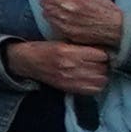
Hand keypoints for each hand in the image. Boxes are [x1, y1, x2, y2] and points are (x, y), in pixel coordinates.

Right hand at [1, 36, 119, 94]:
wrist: (26, 62)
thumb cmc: (44, 49)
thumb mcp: (61, 41)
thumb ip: (80, 46)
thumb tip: (102, 49)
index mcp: (68, 51)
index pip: (100, 55)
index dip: (103, 54)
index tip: (101, 53)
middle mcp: (70, 66)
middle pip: (102, 68)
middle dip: (104, 65)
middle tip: (100, 62)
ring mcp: (70, 79)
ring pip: (101, 80)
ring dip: (102, 75)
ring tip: (98, 71)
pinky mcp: (68, 88)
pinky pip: (93, 90)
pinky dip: (97, 85)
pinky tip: (93, 80)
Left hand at [30, 0, 130, 55]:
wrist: (116, 30)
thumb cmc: (107, 10)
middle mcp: (65, 10)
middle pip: (43, 1)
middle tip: (60, 0)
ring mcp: (64, 23)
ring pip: (45, 13)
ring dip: (51, 10)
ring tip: (64, 10)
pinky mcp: (65, 33)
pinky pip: (52, 24)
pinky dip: (55, 21)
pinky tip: (66, 20)